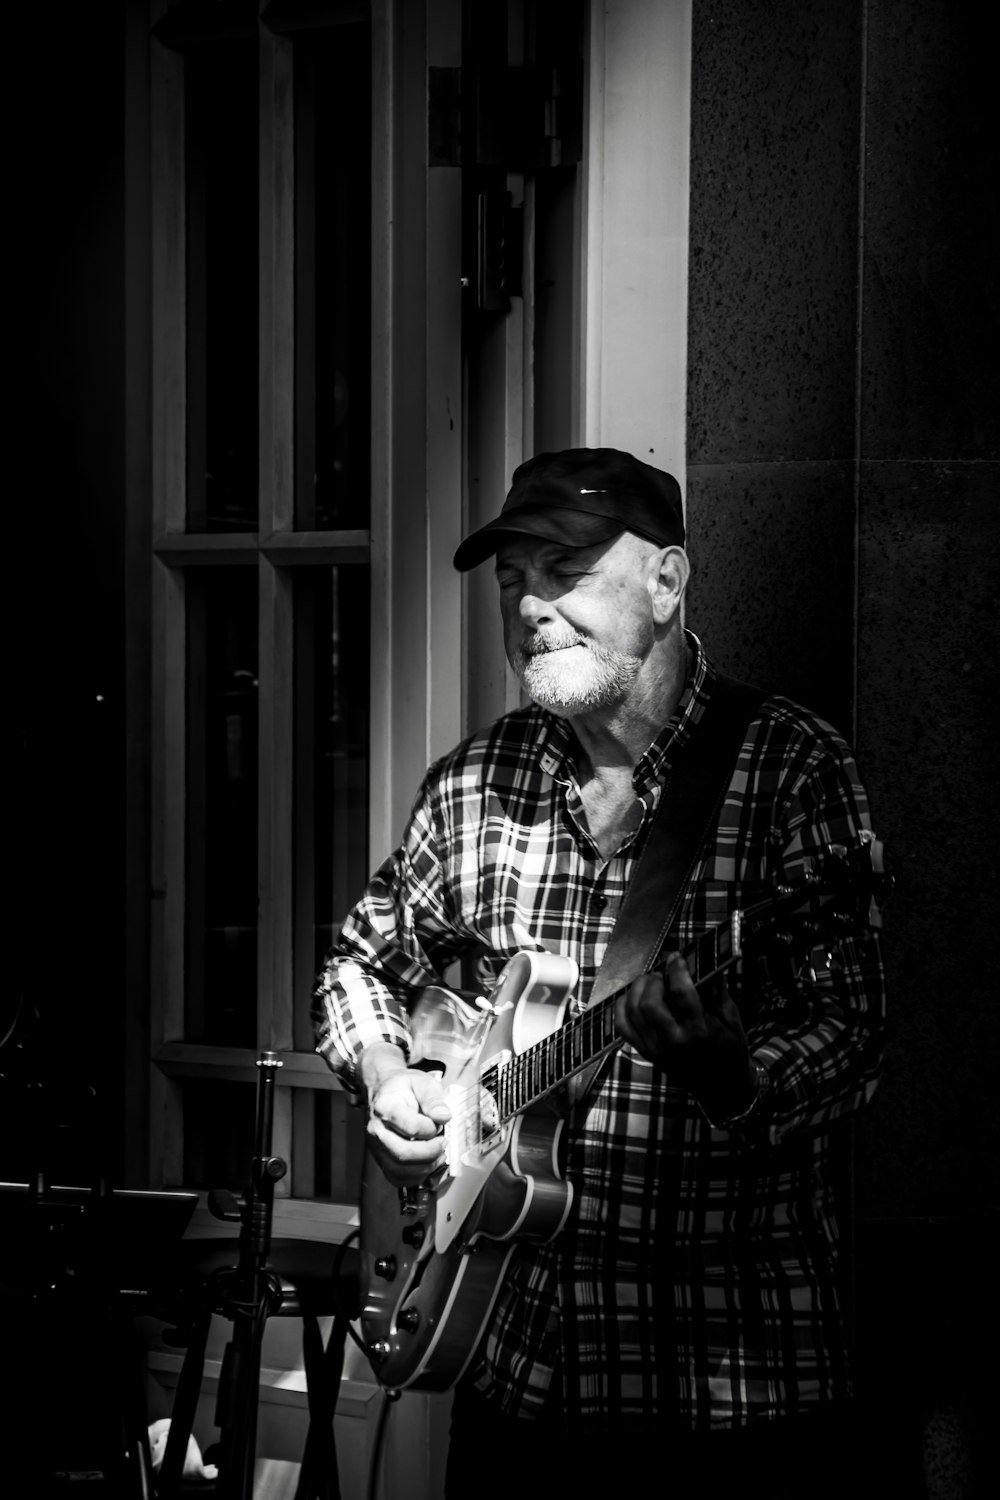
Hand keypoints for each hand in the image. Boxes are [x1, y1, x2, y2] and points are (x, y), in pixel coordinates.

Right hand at [359, 1043, 451, 1186]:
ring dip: (426, 1166)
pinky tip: (427, 1163)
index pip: (411, 1127)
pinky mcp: (381, 1159)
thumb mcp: (422, 1082)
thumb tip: (443, 1116)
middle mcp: (377, 1129)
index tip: (440, 1121)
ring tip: (438, 1153)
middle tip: (443, 1142)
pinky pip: (397, 1178)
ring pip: (400, 1170)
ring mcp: (377, 1147)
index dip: (432, 1128)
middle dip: (430, 1152)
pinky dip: (416, 1176)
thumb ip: (433, 1099)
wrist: (385, 1090)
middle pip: (403, 1154)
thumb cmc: (403, 1087)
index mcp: (385, 1107)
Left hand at [615, 953, 755, 1120]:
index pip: (682, 993)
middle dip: (652, 981)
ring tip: (650, 984)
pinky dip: (622, 1007)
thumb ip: (717, 991)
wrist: (722, 1087)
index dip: (676, 969)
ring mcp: (657, 1050)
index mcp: (701, 1032)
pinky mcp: (647, 1054)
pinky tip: (633, 997)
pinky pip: (623, 1027)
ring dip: (637, 990)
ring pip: (632, 1013)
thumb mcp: (732, 1019)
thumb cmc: (730, 1050)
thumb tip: (705, 962)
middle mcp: (675, 1042)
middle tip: (662, 975)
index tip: (676, 957)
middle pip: (649, 1003)